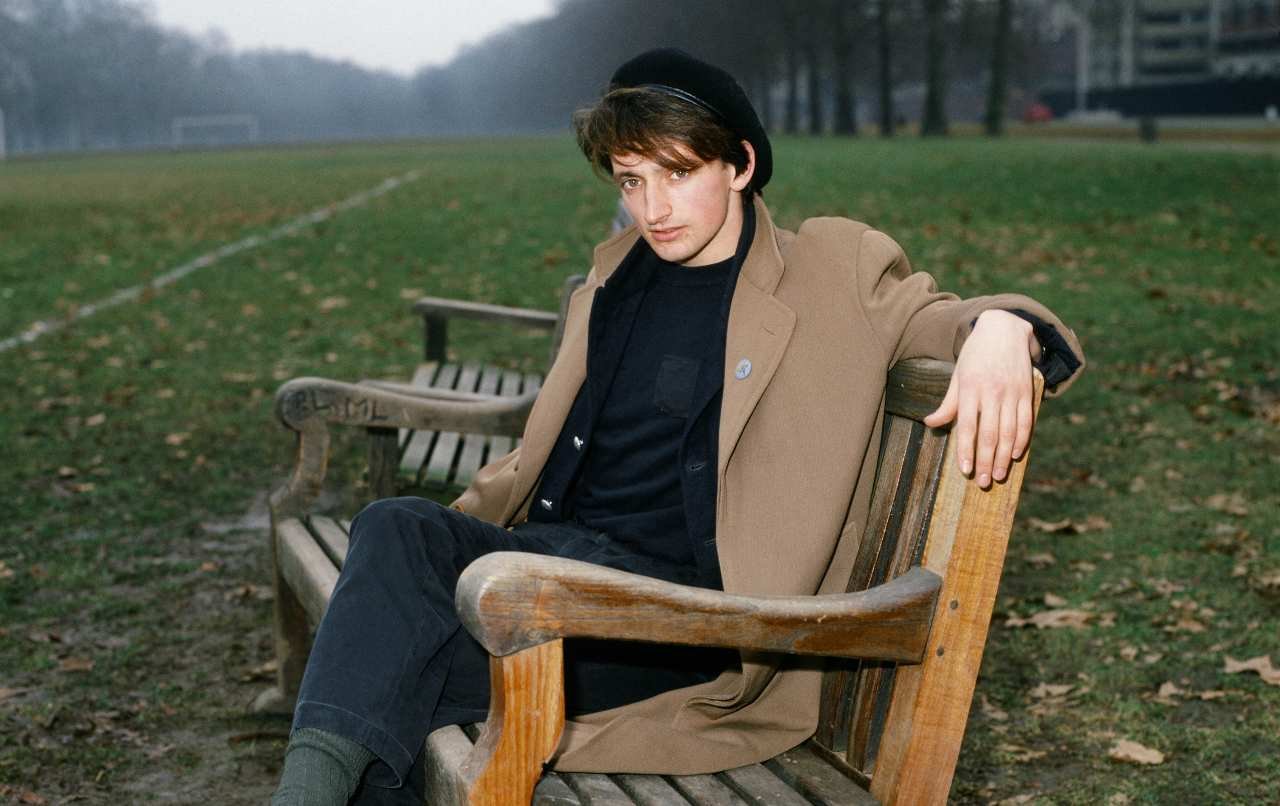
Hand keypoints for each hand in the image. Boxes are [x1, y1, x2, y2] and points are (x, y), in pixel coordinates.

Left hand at [922, 310, 1039, 488]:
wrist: (1004, 328)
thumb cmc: (975, 356)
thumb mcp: (957, 376)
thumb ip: (948, 403)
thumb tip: (930, 423)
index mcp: (970, 388)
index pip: (968, 426)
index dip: (967, 450)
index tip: (965, 470)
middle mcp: (992, 391)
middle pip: (989, 433)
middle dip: (986, 460)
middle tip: (982, 482)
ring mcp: (1011, 392)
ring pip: (1009, 431)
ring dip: (1004, 457)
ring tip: (999, 475)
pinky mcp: (1026, 391)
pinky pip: (1027, 420)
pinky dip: (1022, 440)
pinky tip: (1016, 455)